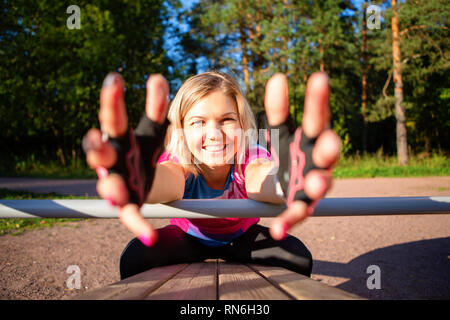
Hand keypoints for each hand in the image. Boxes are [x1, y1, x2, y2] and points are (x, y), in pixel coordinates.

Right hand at [83, 73, 168, 245]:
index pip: (113, 119)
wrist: (140, 178)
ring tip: (118, 189)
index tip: (115, 79)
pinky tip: (151, 237)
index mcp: (117, 139)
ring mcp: (117, 184)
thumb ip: (156, 108)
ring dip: (112, 189)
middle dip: (96, 148)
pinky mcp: (128, 204)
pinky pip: (131, 216)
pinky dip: (139, 226)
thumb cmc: (140, 150)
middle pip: (99, 153)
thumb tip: (158, 77)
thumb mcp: (152, 131)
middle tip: (96, 139)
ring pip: (109, 187)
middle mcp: (111, 162)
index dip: (112, 101)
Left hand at [264, 72, 340, 239]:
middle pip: (328, 153)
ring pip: (320, 185)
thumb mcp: (280, 132)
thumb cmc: (289, 152)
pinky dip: (288, 222)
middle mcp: (319, 161)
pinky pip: (297, 214)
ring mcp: (313, 184)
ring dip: (318, 186)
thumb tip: (278, 78)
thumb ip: (278, 109)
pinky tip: (278, 229)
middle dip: (329, 148)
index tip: (318, 77)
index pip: (318, 118)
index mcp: (313, 139)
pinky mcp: (301, 205)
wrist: (285, 183)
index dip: (319, 100)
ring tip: (313, 185)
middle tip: (328, 142)